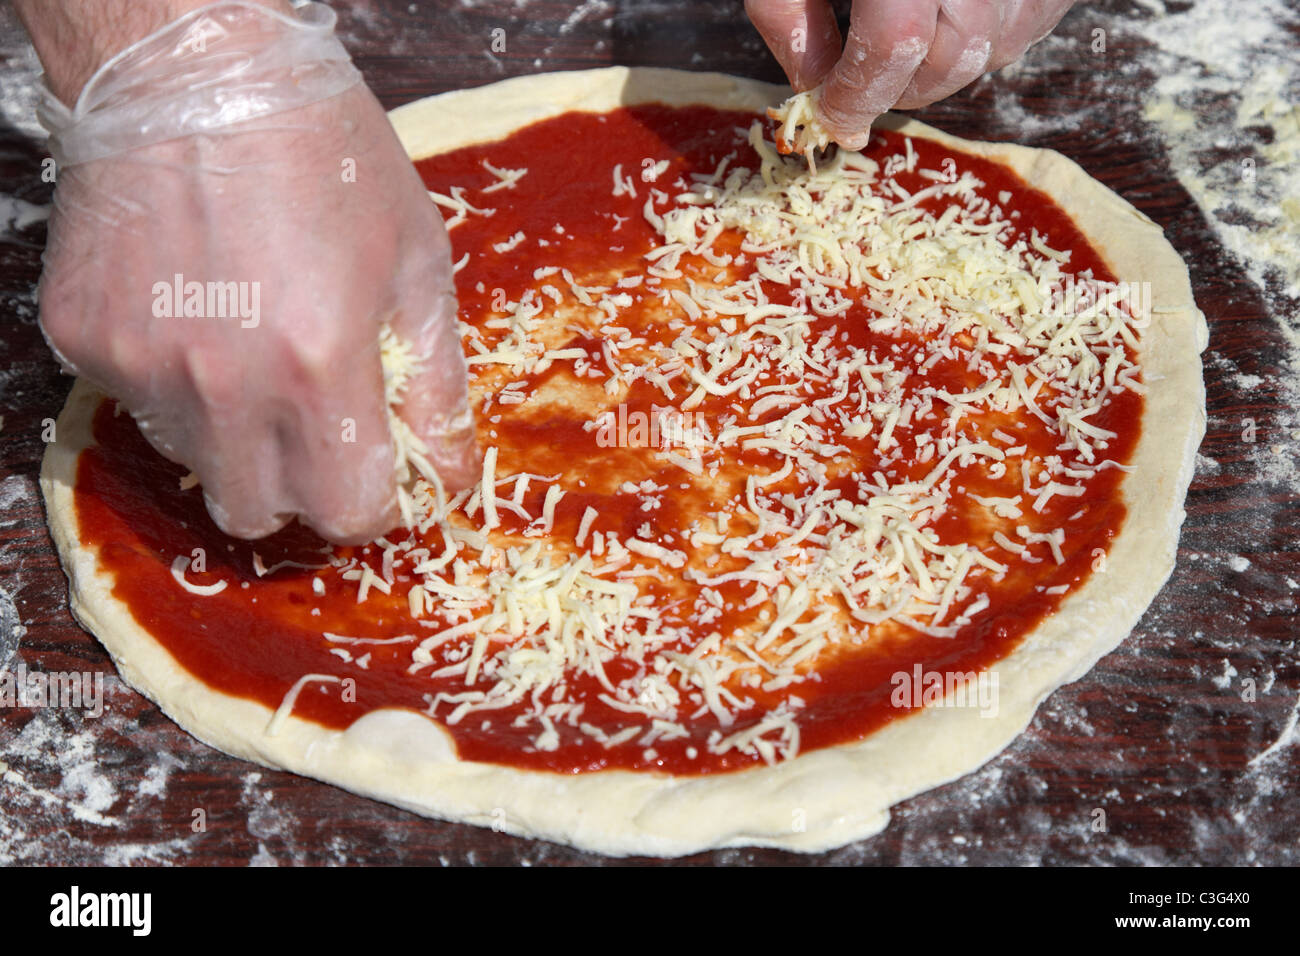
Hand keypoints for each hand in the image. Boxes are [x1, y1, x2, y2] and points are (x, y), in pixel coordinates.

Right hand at [31, 2, 476, 543]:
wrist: (196, 67)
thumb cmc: (328, 154)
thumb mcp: (417, 263)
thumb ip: (437, 386)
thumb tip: (450, 476)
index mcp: (321, 365)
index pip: (346, 511)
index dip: (371, 502)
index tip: (375, 472)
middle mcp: (223, 382)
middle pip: (258, 513)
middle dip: (298, 488)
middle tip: (315, 428)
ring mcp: (142, 363)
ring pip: (195, 465)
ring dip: (234, 439)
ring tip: (253, 351)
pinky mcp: (85, 338)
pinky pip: (138, 405)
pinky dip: (174, 385)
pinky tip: (196, 313)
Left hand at [746, 0, 1076, 148]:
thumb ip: (787, 15)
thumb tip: (813, 91)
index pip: (892, 46)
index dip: (856, 95)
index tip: (830, 120)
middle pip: (951, 54)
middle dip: (899, 90)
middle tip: (860, 96)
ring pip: (997, 45)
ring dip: (943, 67)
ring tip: (904, 52)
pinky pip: (1032, 20)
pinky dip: (994, 38)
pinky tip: (953, 25)